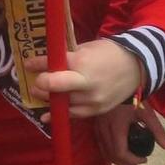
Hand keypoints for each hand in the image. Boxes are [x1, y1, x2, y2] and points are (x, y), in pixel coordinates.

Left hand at [28, 39, 143, 119]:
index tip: (28, 64)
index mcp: (83, 62)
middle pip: (55, 87)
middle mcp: (87, 83)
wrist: (137, 67)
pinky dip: (59, 115)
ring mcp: (92, 99)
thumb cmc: (109, 53)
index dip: (37, 64)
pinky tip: (47, 116)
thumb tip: (46, 61)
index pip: (54, 65)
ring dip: (48, 100)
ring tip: (40, 96)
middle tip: (35, 83)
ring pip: (62, 103)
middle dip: (41, 85)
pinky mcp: (96, 110)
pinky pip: (74, 115)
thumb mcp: (87, 48)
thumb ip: (67, 57)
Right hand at [92, 101, 164, 164]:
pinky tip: (121, 157)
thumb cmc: (135, 98)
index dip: (132, 161)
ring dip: (120, 162)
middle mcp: (103, 130)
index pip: (120, 152)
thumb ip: (157, 131)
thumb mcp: (148, 114)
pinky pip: (102, 146)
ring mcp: (98, 128)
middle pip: (112, 157)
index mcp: (116, 127)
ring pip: (106, 153)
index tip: (146, 160)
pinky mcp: (96, 127)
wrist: (119, 83)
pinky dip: (112, 154)